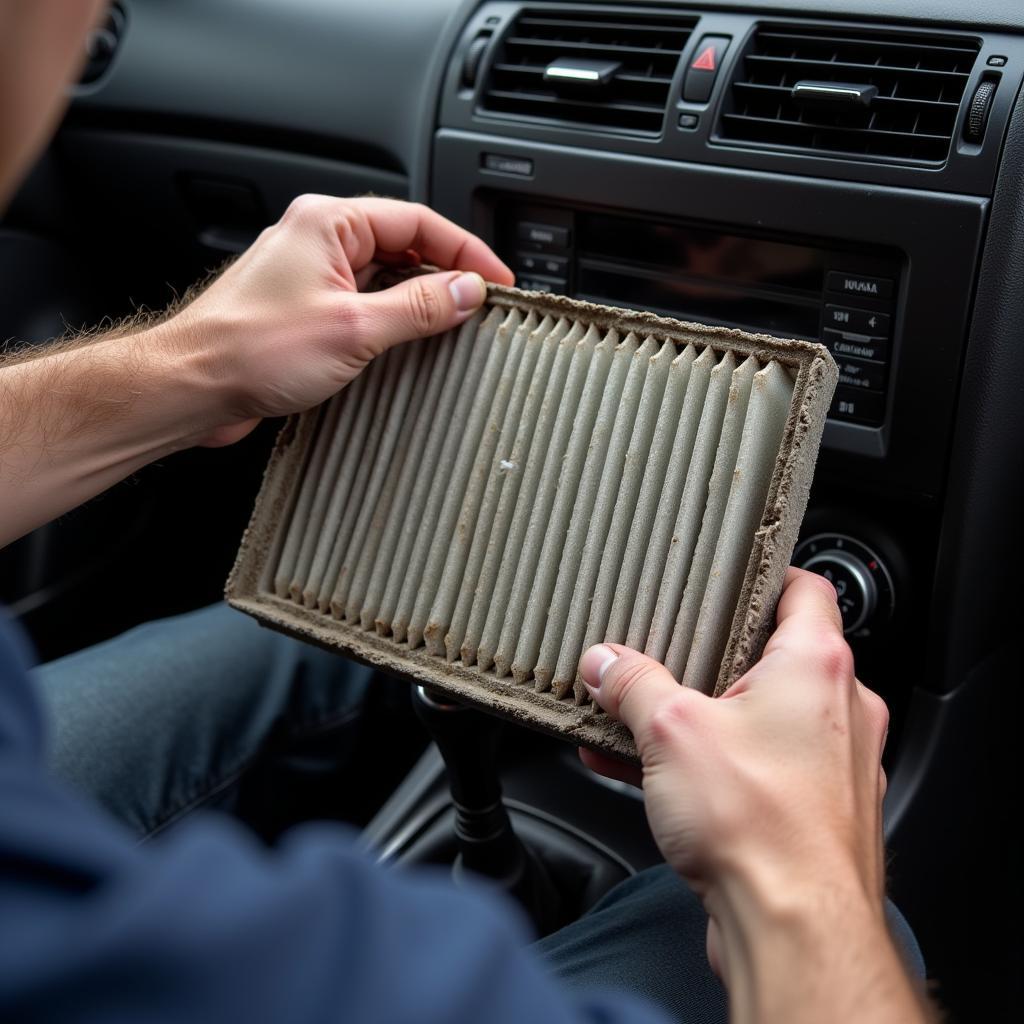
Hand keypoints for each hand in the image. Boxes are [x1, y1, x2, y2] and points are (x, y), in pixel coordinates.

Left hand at [162, 195, 513, 445]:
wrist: (191, 387)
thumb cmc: (249, 350)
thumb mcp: (353, 328)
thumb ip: (417, 307)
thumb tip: (465, 291)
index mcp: (328, 223)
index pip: (419, 221)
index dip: (466, 251)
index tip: (496, 282)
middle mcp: (317, 240)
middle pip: (404, 245)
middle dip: (444, 276)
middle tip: (478, 309)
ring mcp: (310, 276)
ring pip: (384, 277)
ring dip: (417, 301)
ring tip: (449, 330)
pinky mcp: (304, 310)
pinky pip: (362, 304)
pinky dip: (390, 320)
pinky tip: (406, 346)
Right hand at [578, 570, 913, 1021]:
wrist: (795, 929)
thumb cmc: (763, 829)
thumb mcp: (671, 731)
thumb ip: (633, 684)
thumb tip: (605, 662)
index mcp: (815, 667)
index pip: (807, 589)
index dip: (767, 574)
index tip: (732, 573)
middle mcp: (838, 710)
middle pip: (772, 657)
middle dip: (711, 658)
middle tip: (667, 654)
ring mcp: (831, 765)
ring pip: (759, 718)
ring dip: (700, 718)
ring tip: (640, 722)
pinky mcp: (814, 812)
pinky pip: (755, 768)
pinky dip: (710, 764)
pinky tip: (648, 775)